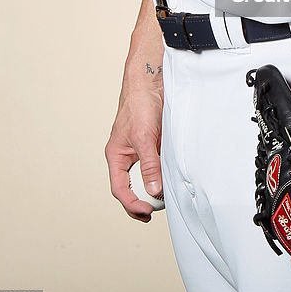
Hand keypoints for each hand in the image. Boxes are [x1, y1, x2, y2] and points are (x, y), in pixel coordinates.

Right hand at [104, 85, 163, 222]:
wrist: (152, 80)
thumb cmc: (139, 103)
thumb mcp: (143, 137)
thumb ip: (149, 165)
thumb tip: (154, 190)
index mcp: (117, 156)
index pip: (120, 188)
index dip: (131, 203)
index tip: (146, 211)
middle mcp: (128, 156)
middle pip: (132, 187)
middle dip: (143, 201)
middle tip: (157, 211)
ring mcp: (142, 150)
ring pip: (148, 177)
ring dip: (156, 188)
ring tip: (167, 198)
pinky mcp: (156, 144)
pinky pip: (159, 164)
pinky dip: (165, 173)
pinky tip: (173, 177)